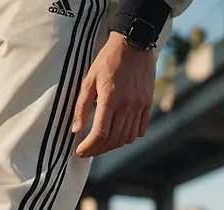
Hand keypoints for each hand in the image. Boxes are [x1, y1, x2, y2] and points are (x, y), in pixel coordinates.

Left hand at [73, 33, 155, 157]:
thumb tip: (76, 130)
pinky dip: (129, 137)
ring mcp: (139, 105)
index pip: (100, 134)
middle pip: (113, 139)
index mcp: (110, 99)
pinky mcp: (148, 103)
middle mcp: (127, 105)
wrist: (134, 44)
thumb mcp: (89, 80)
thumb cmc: (107, 60)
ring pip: (126, 137)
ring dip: (112, 145)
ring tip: (101, 145)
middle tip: (87, 151)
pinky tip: (119, 136)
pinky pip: (140, 129)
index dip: (89, 147)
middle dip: (97, 150)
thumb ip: (82, 107)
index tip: (80, 152)